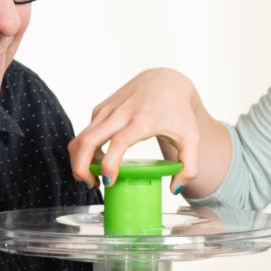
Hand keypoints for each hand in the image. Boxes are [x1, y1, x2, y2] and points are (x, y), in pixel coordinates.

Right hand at [67, 68, 208, 190]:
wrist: (166, 81)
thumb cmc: (178, 111)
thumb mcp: (191, 138)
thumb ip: (189, 167)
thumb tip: (175, 189)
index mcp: (142, 120)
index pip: (118, 142)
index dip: (109, 164)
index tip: (108, 181)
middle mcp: (120, 113)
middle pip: (88, 140)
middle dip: (81, 167)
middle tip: (91, 184)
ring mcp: (107, 110)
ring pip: (81, 137)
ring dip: (79, 160)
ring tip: (92, 177)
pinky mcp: (100, 109)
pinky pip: (85, 132)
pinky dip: (84, 150)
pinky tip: (98, 160)